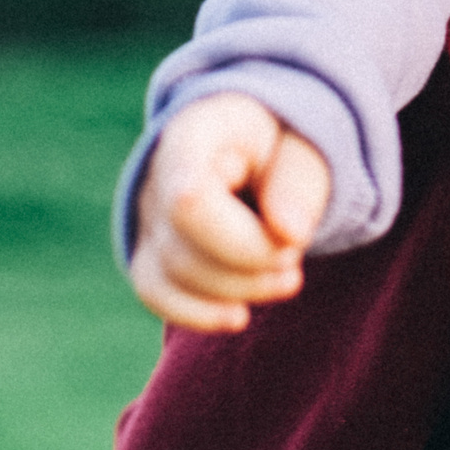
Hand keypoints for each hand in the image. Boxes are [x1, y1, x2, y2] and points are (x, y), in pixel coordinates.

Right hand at [130, 93, 331, 332]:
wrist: (255, 148)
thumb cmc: (278, 148)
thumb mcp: (302, 150)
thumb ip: (298, 185)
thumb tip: (290, 235)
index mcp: (196, 134)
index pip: (190, 199)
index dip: (242, 240)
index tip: (291, 239)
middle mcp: (158, 174)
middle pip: (182, 249)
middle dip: (250, 269)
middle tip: (294, 257)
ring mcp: (148, 213)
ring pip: (170, 275)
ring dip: (236, 291)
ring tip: (285, 276)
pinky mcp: (149, 248)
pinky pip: (154, 292)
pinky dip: (199, 313)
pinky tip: (239, 315)